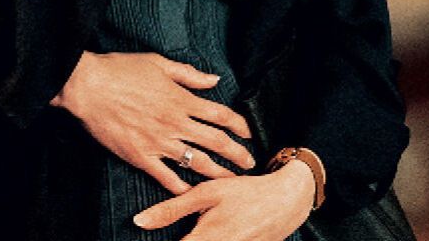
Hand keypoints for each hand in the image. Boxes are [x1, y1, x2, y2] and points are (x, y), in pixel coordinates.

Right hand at [51, 51, 255, 193]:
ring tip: (231, 181)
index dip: (240, 125)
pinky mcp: (140, 156)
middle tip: (251, 164)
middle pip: (216, 142)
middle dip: (237, 154)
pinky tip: (193, 192)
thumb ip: (189, 74)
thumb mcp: (158, 63)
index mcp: (181, 99)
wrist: (87, 87)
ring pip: (197, 162)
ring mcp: (158, 142)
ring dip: (218, 173)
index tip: (249, 134)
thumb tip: (214, 79)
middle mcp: (175, 123)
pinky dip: (182, 187)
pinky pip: (166, 177)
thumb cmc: (120, 70)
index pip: (221, 115)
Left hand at [133, 162, 315, 240]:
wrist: (289, 200)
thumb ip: (172, 209)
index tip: (155, 237)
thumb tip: (139, 222)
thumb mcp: (208, 193)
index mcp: (206, 239)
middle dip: (184, 240)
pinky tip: (213, 233)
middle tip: (190, 227)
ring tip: (204, 228)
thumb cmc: (247, 192)